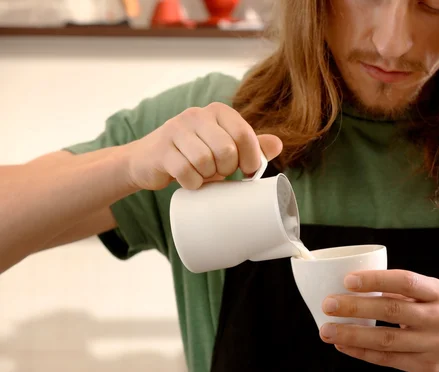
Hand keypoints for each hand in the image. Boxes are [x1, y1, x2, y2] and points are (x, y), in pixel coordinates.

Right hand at [124, 103, 282, 190]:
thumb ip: (251, 145)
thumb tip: (278, 145)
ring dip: (207, 176)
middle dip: (227, 170)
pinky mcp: (161, 149)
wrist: (150, 160)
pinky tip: (189, 181)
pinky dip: (192, 183)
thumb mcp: (225, 147)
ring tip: (203, 174)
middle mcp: (197, 114)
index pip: (245, 135)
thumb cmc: (195, 154)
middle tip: (220, 173)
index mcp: (218, 111)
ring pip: (205, 161)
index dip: (250, 159)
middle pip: (226, 150)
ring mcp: (176, 129)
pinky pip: (186, 172)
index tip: (247, 171)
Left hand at [319, 270, 438, 371]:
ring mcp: (435, 344)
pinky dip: (362, 353)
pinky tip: (344, 347)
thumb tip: (361, 287)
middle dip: (354, 306)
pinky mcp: (428, 367)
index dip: (375, 280)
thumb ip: (408, 296)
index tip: (348, 280)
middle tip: (328, 304)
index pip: (405, 280)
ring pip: (385, 338)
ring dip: (351, 333)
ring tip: (326, 330)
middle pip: (391, 309)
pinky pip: (388, 359)